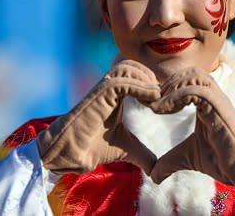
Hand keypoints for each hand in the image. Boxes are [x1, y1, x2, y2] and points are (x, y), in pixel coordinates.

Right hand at [37, 60, 159, 174]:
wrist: (71, 155)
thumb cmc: (93, 147)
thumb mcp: (126, 148)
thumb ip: (143, 154)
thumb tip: (157, 171)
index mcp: (115, 93)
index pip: (136, 72)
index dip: (152, 82)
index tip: (163, 102)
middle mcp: (108, 87)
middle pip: (133, 64)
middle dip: (150, 77)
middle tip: (161, 100)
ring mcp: (102, 89)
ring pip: (127, 67)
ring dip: (146, 80)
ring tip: (154, 101)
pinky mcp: (98, 95)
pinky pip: (122, 80)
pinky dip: (140, 88)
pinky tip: (149, 104)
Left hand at [149, 67, 234, 191]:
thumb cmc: (219, 160)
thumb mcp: (186, 157)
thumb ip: (169, 161)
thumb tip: (153, 176)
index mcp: (208, 102)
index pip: (189, 78)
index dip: (169, 86)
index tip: (152, 104)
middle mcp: (214, 97)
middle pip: (193, 71)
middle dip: (170, 82)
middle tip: (154, 102)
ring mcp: (218, 100)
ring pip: (196, 75)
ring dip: (172, 86)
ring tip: (157, 106)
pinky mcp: (219, 108)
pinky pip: (197, 91)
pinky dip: (176, 96)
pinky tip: (164, 110)